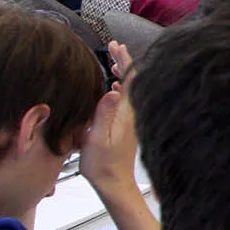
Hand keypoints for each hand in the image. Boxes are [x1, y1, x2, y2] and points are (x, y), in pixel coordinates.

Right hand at [80, 42, 139, 198]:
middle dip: (123, 62)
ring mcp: (131, 119)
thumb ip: (103, 114)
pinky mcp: (127, 125)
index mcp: (125, 113)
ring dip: (122, 74)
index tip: (116, 46)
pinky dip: (120, 88)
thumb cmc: (103, 165)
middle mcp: (132, 113)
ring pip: (129, 89)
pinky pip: (126, 100)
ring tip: (113, 62)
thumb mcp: (97, 138)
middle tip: (114, 47)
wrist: (114, 183)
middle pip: (132, 81)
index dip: (123, 60)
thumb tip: (111, 91)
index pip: (129, 79)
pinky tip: (112, 87)